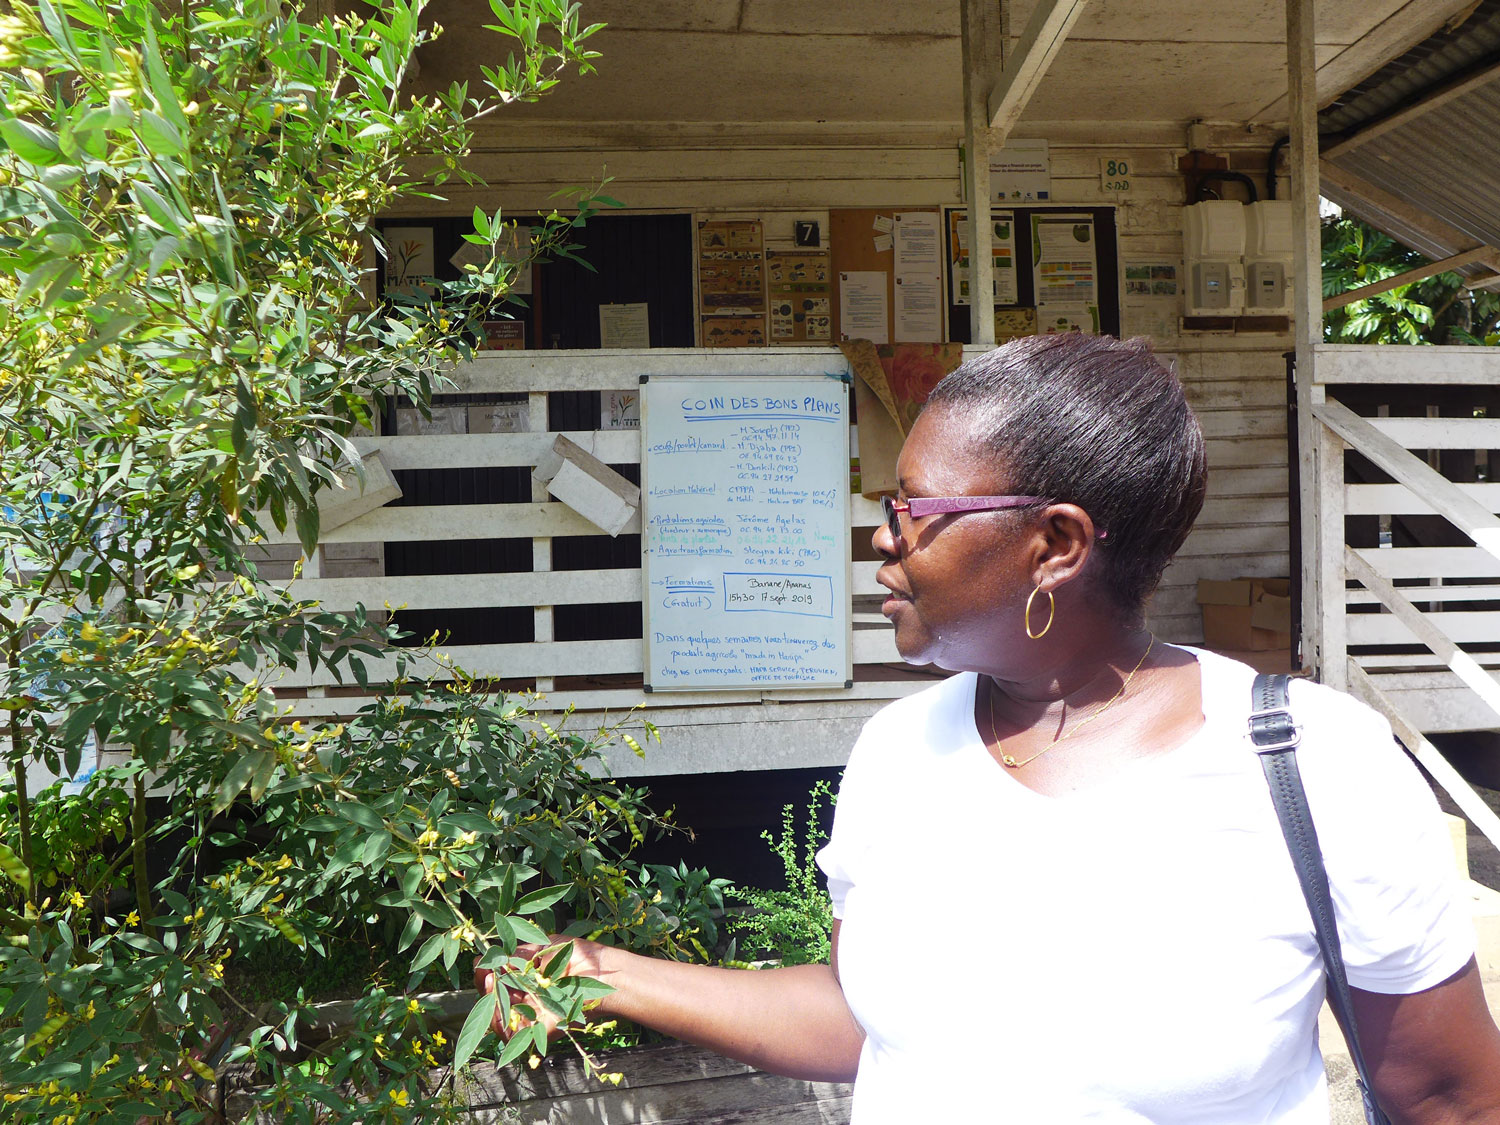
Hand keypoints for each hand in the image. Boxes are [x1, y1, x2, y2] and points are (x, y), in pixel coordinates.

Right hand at [472, 937, 609, 1039]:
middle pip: (495, 1000)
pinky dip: (501, 1025)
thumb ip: (518, 953)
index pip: (498, 979)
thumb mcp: (545, 946)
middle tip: (487, 975)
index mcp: (527, 977)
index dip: (487, 973)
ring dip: (491, 1005)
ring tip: (493, 985)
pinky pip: (513, 1036)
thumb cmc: (578, 955)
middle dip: (486, 987)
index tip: (482, 964)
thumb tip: (492, 957)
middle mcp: (527, 997)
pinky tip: (500, 1008)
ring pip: (500, 1019)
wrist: (604, 973)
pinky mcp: (540, 1029)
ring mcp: (533, 1014)